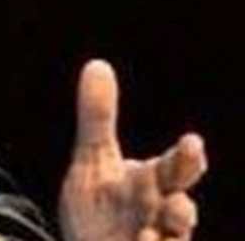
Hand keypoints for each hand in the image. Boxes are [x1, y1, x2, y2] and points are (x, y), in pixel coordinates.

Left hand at [59, 60, 207, 240]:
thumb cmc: (101, 205)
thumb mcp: (93, 159)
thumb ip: (97, 117)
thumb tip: (97, 64)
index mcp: (152, 185)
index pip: (175, 169)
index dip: (186, 159)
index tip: (192, 143)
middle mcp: (158, 217)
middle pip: (179, 212)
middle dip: (181, 210)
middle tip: (177, 204)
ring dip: (163, 240)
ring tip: (147, 234)